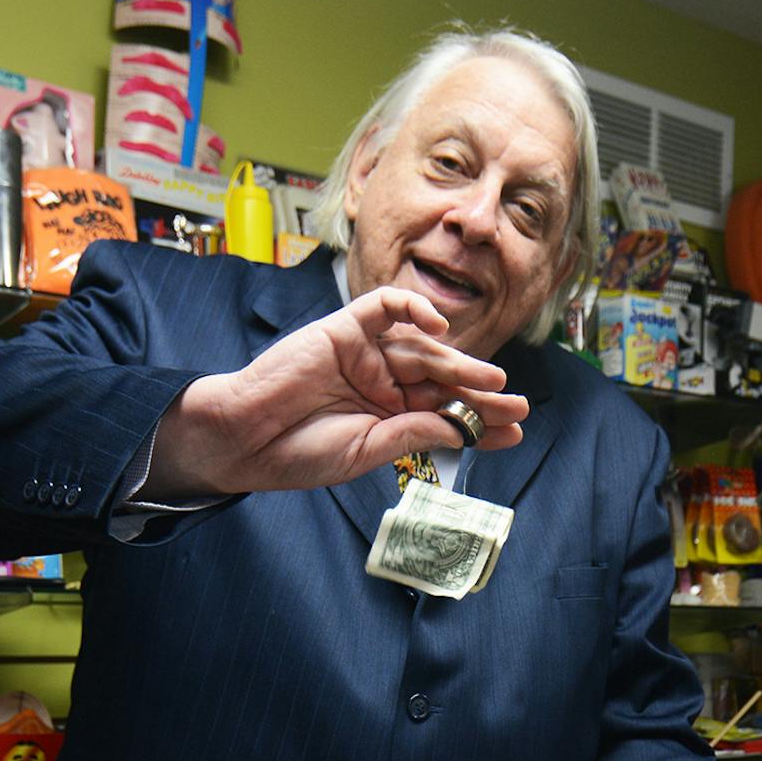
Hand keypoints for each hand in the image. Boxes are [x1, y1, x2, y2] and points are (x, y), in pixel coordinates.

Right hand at [151, 287, 528, 495]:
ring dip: (459, 362)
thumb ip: (415, 432)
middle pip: (442, 380)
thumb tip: (466, 428)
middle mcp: (382, 380)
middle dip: (480, 392)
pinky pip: (385, 308)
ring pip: (423, 348)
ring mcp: (366, 352)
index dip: (481, 420)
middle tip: (516, 403)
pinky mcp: (345, 327)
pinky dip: (413, 308)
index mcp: (389, 414)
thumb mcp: (370, 450)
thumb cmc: (301, 452)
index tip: (515, 432)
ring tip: (492, 380)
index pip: (445, 412)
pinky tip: (439, 327)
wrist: (245, 439)